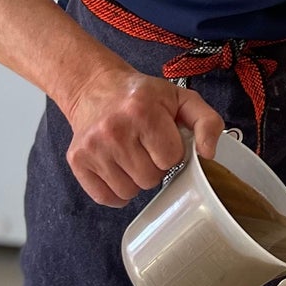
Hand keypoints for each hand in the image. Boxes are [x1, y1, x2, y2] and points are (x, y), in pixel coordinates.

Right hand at [63, 65, 224, 208]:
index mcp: (143, 112)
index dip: (172, 151)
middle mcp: (114, 130)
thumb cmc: (142, 97)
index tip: (163, 138)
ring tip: (131, 154)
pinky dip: (115, 190)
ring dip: (135, 178)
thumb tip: (208, 154)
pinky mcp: (77, 161)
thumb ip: (207, 122)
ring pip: (129, 192)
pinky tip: (117, 167)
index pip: (171, 159)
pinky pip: (106, 198)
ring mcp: (92, 147)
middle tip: (146, 146)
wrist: (95, 87)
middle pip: (150, 179)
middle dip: (154, 166)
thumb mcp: (181, 99)